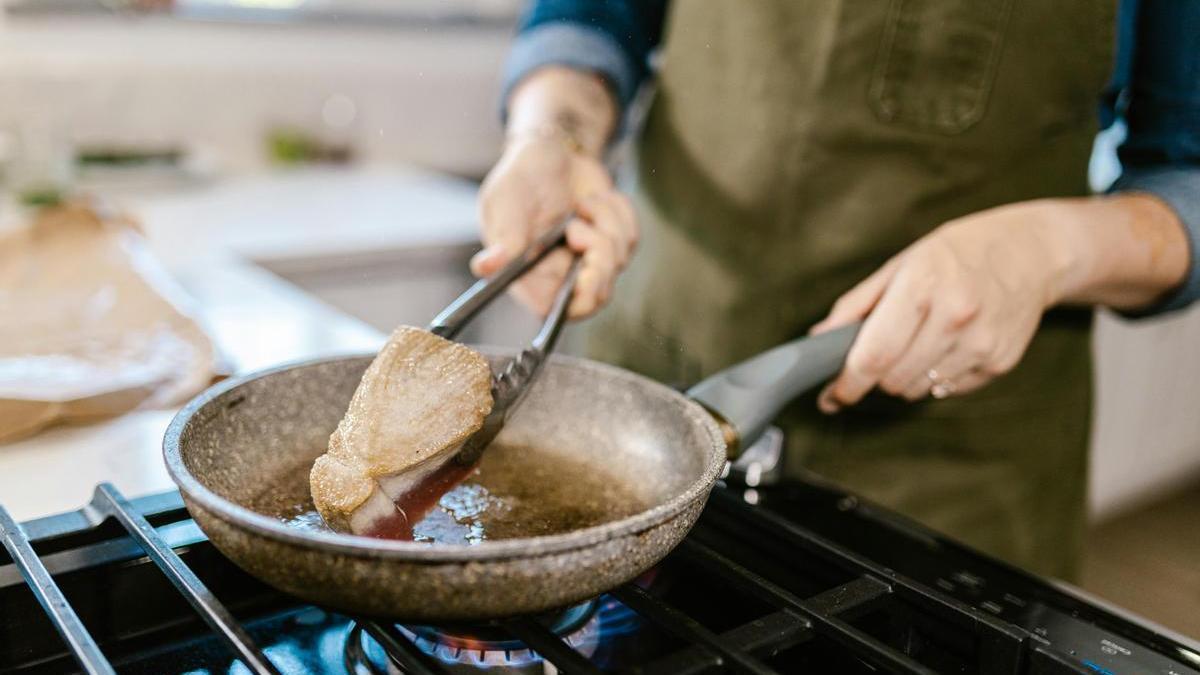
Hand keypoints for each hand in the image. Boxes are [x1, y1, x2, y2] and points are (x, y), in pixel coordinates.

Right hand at [473, 132, 637, 318]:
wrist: (551, 152)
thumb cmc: (520, 179)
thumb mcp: (505, 201)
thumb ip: (504, 236)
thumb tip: (486, 266)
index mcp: (528, 276)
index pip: (554, 312)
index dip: (575, 303)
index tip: (584, 274)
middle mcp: (560, 275)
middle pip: (595, 297)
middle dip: (599, 262)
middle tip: (580, 230)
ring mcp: (589, 261)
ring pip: (617, 260)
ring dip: (603, 222)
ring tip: (581, 203)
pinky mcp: (613, 243)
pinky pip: (631, 238)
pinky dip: (617, 211)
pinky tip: (596, 198)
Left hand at [810, 201, 1072, 411]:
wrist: (1032, 252)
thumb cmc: (956, 253)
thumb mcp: (901, 264)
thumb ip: (857, 305)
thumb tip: (820, 342)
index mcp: (923, 285)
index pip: (875, 354)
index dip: (848, 382)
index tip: (833, 395)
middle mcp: (956, 316)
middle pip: (893, 379)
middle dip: (874, 376)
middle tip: (876, 357)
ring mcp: (982, 343)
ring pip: (918, 390)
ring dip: (905, 378)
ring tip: (917, 342)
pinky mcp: (1000, 362)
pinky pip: (947, 389)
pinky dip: (935, 377)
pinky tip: (947, 346)